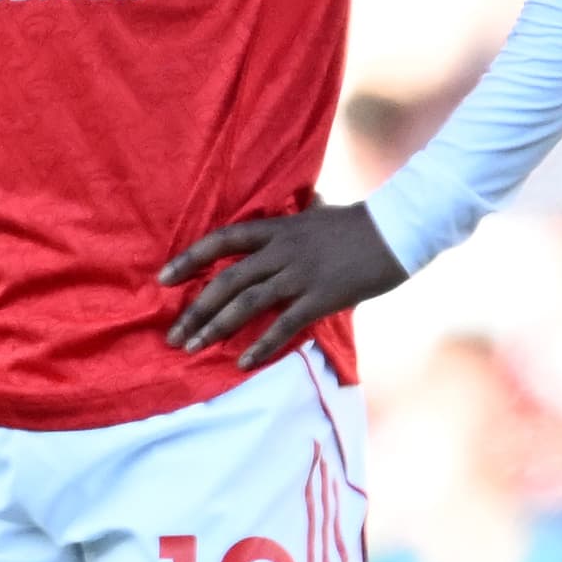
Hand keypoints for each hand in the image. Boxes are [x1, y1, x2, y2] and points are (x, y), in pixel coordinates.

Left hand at [162, 202, 408, 368]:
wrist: (397, 231)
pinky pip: (284, 323)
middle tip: (173, 335)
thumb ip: (310, 211)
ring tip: (194, 348)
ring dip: (216, 328)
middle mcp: (281, 251)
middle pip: (226, 281)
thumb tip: (312, 200)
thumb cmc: (363, 223)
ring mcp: (300, 274)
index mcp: (278, 228)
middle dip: (195, 310)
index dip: (189, 260)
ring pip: (246, 302)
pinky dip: (261, 343)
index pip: (221, 241)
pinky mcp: (321, 297)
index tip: (163, 279)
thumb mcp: (326, 212)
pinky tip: (243, 361)